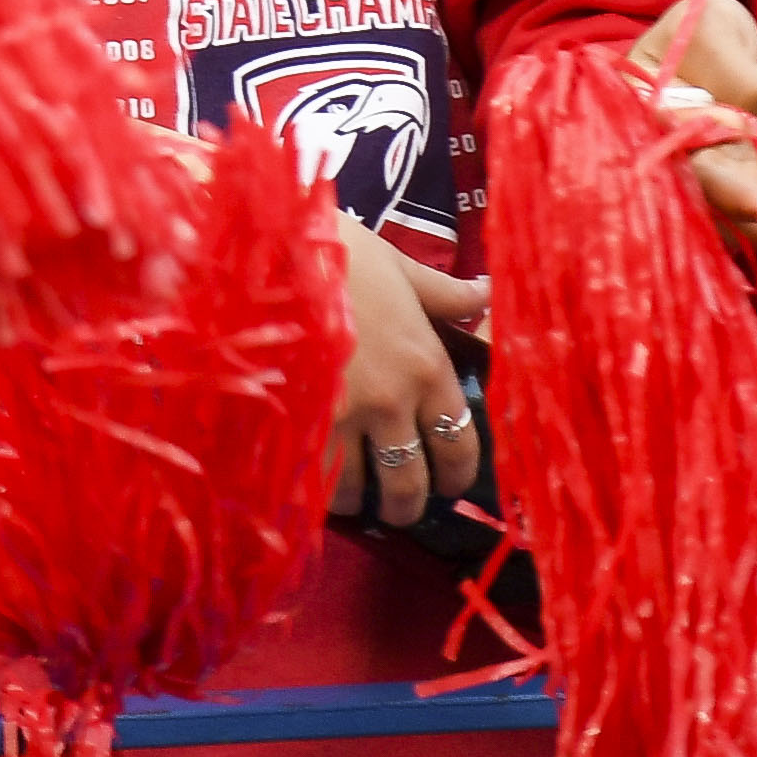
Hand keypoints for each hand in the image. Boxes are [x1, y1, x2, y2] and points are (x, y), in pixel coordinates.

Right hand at [324, 224, 492, 529]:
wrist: (270, 248)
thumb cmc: (338, 251)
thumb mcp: (399, 266)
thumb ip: (445, 293)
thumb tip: (487, 293)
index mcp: (427, 366)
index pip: (459, 443)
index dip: (458, 475)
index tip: (450, 484)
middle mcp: (392, 403)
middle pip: (411, 481)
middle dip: (408, 504)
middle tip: (401, 507)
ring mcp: (341, 418)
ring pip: (359, 488)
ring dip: (360, 501)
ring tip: (354, 501)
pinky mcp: (294, 422)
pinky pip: (312, 480)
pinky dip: (316, 492)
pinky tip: (313, 489)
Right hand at [636, 0, 756, 276]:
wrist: (715, 50)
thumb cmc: (695, 36)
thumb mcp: (708, 29)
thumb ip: (733, 67)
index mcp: (653, 134)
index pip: (675, 162)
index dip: (708, 180)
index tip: (749, 195)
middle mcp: (693, 175)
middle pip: (723, 210)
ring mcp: (738, 186)